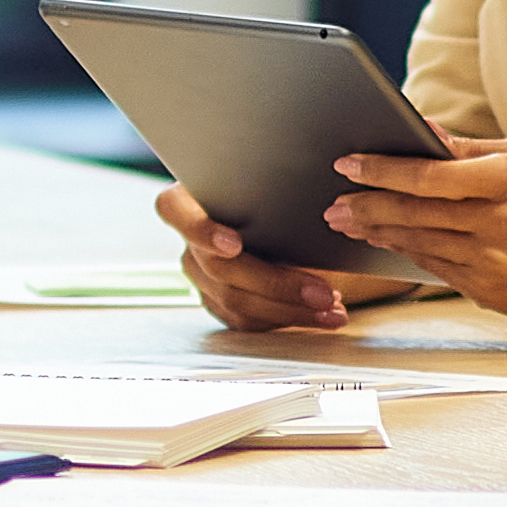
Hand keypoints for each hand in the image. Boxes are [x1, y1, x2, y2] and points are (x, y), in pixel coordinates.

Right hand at [152, 182, 373, 337]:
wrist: (280, 218)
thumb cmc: (275, 195)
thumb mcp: (274, 186)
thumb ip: (277, 193)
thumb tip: (324, 207)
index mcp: (190, 201)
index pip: (174, 210)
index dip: (201, 230)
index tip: (234, 245)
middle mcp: (190, 243)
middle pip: (221, 269)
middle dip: (277, 284)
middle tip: (322, 290)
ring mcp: (202, 278)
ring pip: (238, 302)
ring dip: (291, 308)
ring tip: (332, 307)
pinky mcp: (220, 304)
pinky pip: (249, 320)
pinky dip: (289, 318)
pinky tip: (321, 316)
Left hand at [317, 140, 506, 331]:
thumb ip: (470, 147)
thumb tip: (420, 128)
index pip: (430, 173)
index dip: (383, 169)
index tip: (349, 164)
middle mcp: (500, 221)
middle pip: (414, 210)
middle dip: (365, 204)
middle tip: (334, 201)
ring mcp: (492, 260)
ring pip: (416, 241)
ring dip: (375, 230)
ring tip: (347, 220)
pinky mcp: (486, 289)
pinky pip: (432, 266)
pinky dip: (403, 251)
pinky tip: (385, 240)